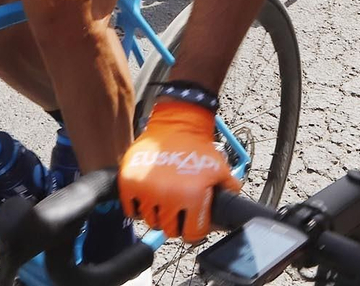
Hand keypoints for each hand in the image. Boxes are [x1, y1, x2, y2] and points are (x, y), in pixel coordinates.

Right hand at [118, 100, 237, 242]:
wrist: (175, 123)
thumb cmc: (197, 146)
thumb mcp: (219, 168)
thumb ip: (229, 191)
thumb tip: (231, 212)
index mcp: (192, 196)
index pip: (191, 235)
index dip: (194, 230)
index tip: (191, 222)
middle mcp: (168, 196)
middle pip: (169, 230)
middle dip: (175, 222)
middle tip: (176, 208)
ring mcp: (146, 190)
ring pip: (150, 221)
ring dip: (156, 213)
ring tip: (163, 198)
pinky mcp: (128, 182)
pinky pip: (131, 210)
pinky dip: (137, 206)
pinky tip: (147, 196)